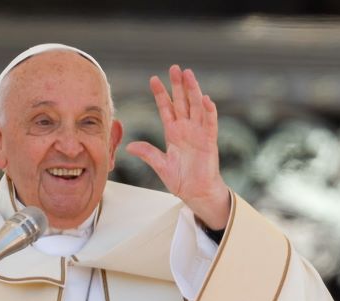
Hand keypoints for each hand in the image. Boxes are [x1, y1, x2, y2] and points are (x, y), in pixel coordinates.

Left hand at [126, 65, 231, 230]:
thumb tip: (129, 146)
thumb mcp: (161, 165)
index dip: (160, 94)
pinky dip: (209, 111)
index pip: (166, 109)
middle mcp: (186, 129)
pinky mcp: (209, 141)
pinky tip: (206, 98)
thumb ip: (148, 153)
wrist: (196, 193)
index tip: (153, 79)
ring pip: (196, 107)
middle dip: (178, 85)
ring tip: (189, 75)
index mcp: (173, 133)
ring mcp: (199, 133)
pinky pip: (210, 123)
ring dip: (193, 91)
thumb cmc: (181, 180)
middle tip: (174, 68)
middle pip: (182, 102)